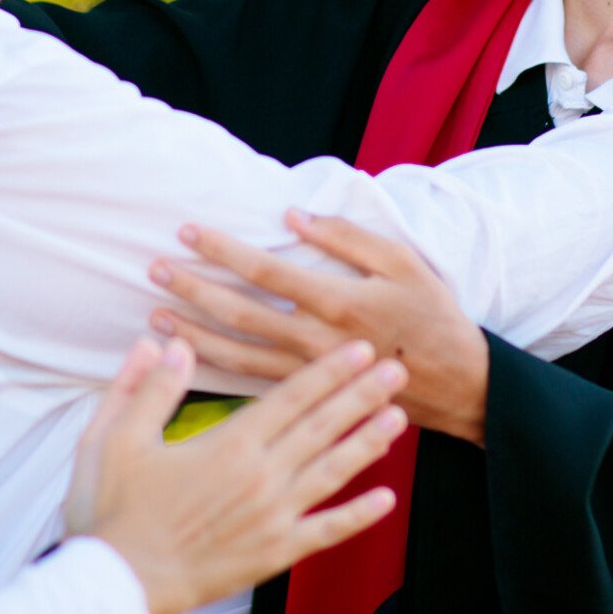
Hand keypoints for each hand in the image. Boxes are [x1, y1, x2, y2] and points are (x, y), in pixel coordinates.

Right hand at [64, 336, 408, 613]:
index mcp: (228, 444)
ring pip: (333, 471)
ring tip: (399, 418)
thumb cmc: (112, 512)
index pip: (291, 397)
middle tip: (398, 369)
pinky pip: (326, 532)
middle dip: (363, 395)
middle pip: (323, 427)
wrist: (117, 582)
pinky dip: (359, 516)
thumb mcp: (113, 437)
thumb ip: (147, 387)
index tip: (358, 349)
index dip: (329, 371)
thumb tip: (171, 345)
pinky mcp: (274, 553)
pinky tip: (386, 500)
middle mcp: (260, 476)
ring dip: (368, 442)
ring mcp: (272, 517)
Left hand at [147, 210, 489, 445]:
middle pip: (240, 315)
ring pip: (237, 357)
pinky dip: (216, 372)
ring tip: (155, 314)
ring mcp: (309, 375)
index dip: (223, 250)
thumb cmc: (431, 314)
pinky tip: (189, 359)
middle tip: (154, 269)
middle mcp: (315, 342)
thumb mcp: (402, 261)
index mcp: (338, 302)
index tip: (188, 231)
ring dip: (192, 335)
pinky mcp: (309, 397)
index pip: (265, 272)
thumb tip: (294, 215)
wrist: (458, 383)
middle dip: (193, 290)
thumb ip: (346, 237)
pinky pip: (252, 386)